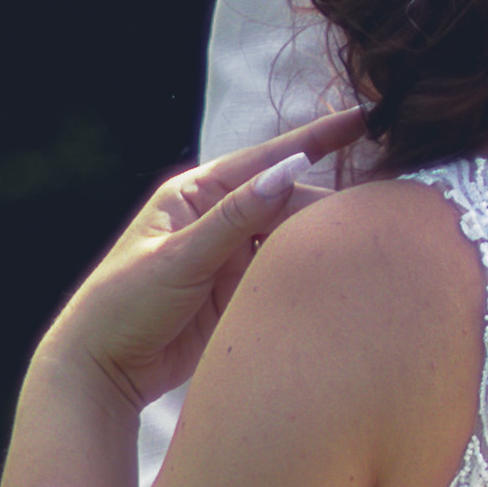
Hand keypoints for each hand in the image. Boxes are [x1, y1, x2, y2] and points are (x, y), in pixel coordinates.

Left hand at [45, 117, 359, 416]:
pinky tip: (343, 282)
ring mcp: (231, 258)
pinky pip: (283, 279)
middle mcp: (217, 220)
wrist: (101, 368)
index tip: (364, 118)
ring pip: (290, 243)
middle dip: (331, 207)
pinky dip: (309, 280)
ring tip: (373, 247)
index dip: (317, 140)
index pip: (267, 160)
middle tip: (386, 212)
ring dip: (323, 246)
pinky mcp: (238, 296)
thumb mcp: (180, 257)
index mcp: (196, 194)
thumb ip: (236, 218)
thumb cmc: (124, 303)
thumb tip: (288, 173)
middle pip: (288, 204)